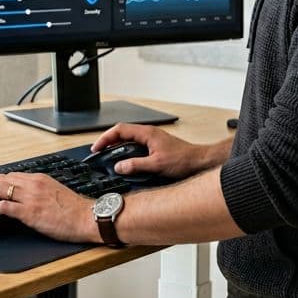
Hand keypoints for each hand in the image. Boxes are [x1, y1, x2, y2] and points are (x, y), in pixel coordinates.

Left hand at [0, 172, 97, 242]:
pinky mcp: (29, 212)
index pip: (11, 176)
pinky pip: (2, 206)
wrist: (88, 218)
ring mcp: (30, 197)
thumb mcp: (56, 193)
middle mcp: (33, 184)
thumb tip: (28, 199)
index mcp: (40, 179)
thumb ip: (41, 192)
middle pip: (1, 180)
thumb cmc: (76, 210)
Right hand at [90, 123, 210, 179]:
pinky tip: (126, 161)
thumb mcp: (156, 165)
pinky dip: (127, 151)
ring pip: (129, 139)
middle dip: (108, 141)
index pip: (119, 130)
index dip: (105, 138)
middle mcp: (149, 134)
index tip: (97, 148)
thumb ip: (136, 165)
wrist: (200, 162)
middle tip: (99, 152)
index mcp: (147, 133)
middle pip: (122, 132)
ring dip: (117, 146)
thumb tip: (119, 167)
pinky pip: (136, 145)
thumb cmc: (184, 159)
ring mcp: (152, 139)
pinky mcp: (156, 146)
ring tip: (108, 156)